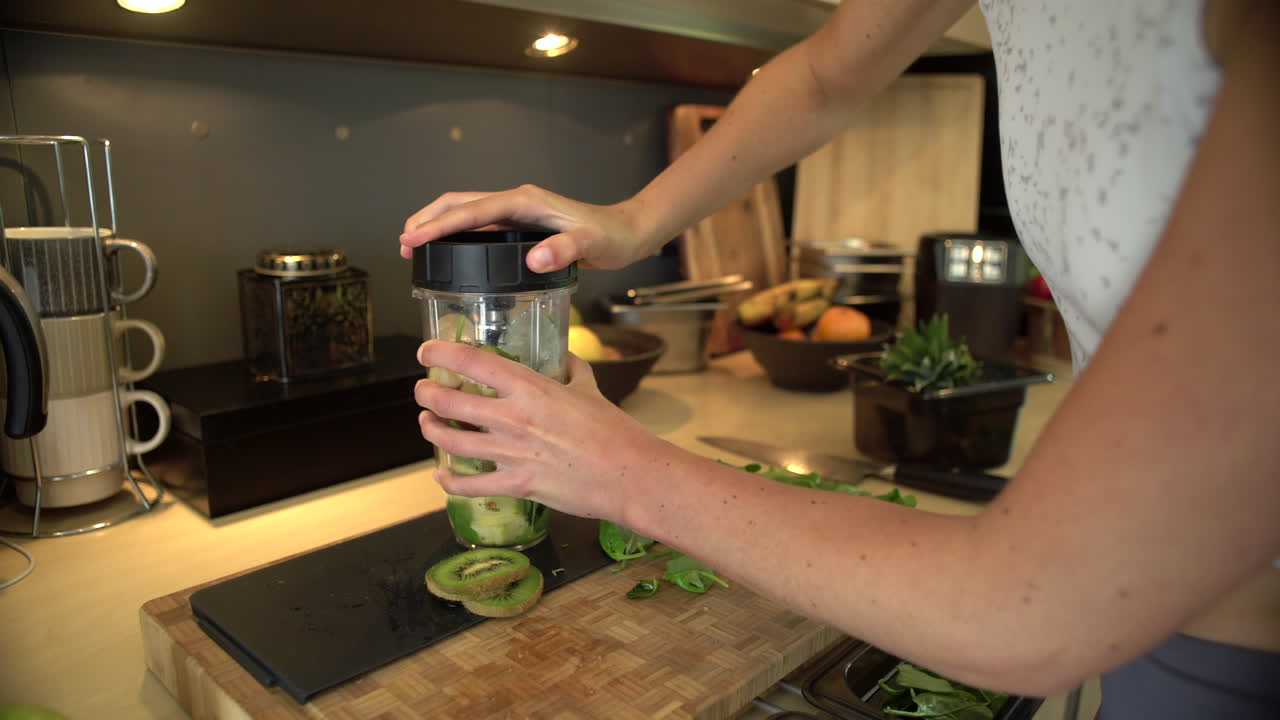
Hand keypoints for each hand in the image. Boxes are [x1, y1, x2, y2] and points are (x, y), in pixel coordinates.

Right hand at [399, 185, 658, 271]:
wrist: (628, 232)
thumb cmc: (612, 237)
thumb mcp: (592, 245)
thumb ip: (565, 251)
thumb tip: (534, 259)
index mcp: (526, 202)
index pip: (472, 211)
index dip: (439, 225)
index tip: (412, 238)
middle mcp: (517, 201)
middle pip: (460, 203)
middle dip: (427, 219)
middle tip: (403, 243)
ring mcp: (518, 211)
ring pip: (466, 211)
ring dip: (438, 223)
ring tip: (413, 245)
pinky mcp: (521, 223)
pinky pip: (480, 224)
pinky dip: (457, 232)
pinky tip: (449, 251)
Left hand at [413, 339, 674, 520]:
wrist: (628, 473)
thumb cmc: (613, 431)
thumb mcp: (590, 388)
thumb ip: (571, 368)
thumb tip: (561, 356)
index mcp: (530, 389)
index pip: (473, 362)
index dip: (441, 354)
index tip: (428, 351)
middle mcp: (513, 418)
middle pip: (449, 402)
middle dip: (427, 393)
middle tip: (423, 390)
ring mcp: (511, 454)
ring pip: (450, 441)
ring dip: (430, 430)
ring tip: (426, 423)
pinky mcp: (515, 485)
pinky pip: (469, 486)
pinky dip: (448, 481)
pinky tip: (441, 475)